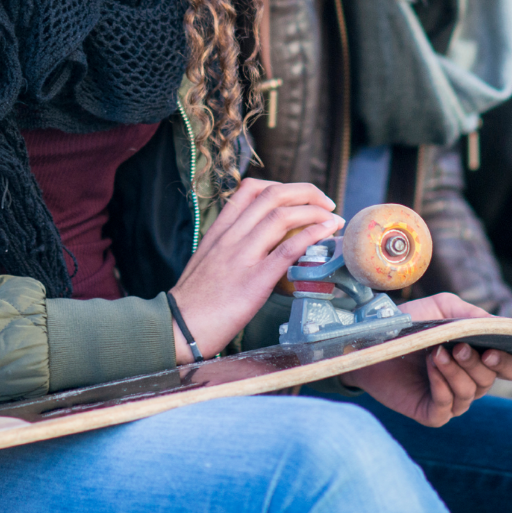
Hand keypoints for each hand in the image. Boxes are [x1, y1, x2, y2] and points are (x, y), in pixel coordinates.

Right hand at [168, 178, 343, 362]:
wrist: (179, 327)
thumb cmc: (193, 300)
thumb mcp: (207, 260)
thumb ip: (229, 246)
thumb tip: (256, 243)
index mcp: (220, 230)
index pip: (250, 189)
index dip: (281, 185)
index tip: (300, 196)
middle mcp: (231, 236)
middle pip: (272, 195)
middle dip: (305, 192)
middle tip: (325, 202)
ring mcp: (242, 256)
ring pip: (281, 216)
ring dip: (314, 211)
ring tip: (332, 216)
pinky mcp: (254, 281)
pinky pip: (287, 250)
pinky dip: (311, 235)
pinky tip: (326, 233)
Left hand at [338, 292, 511, 425]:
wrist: (371, 339)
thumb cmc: (409, 322)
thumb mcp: (440, 309)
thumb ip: (470, 314)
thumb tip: (496, 325)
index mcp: (476, 357)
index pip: (509, 367)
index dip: (507, 362)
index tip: (492, 351)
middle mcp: (468, 380)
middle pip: (489, 380)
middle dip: (476, 364)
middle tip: (458, 348)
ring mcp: (451, 398)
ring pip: (469, 393)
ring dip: (455, 372)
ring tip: (436, 353)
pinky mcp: (431, 412)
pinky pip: (447, 406)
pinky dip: (441, 385)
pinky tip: (430, 367)